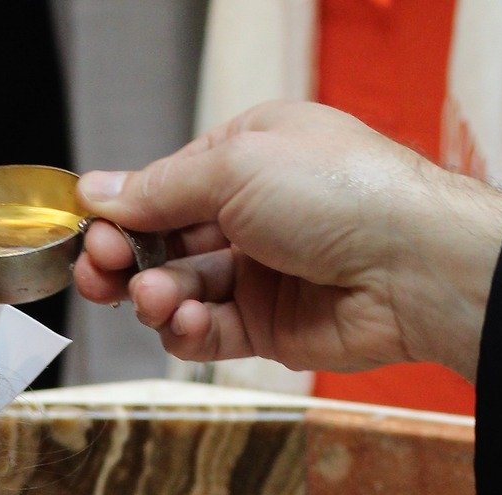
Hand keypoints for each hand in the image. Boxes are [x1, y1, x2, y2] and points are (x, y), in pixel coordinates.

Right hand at [73, 100, 501, 381]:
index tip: (91, 234)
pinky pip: (207, 333)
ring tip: (156, 299)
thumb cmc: (342, 192)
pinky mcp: (268, 327)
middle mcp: (251, 212)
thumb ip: (160, 189)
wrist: (409, 265)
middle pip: (163, 242)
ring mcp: (260, 272)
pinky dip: (186, 332)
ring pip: (179, 291)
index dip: (123, 214)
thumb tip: (98, 192)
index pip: (164, 187)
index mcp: (247, 154)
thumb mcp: (236, 165)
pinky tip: (182, 323)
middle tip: (102, 274)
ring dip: (156, 298)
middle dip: (126, 261)